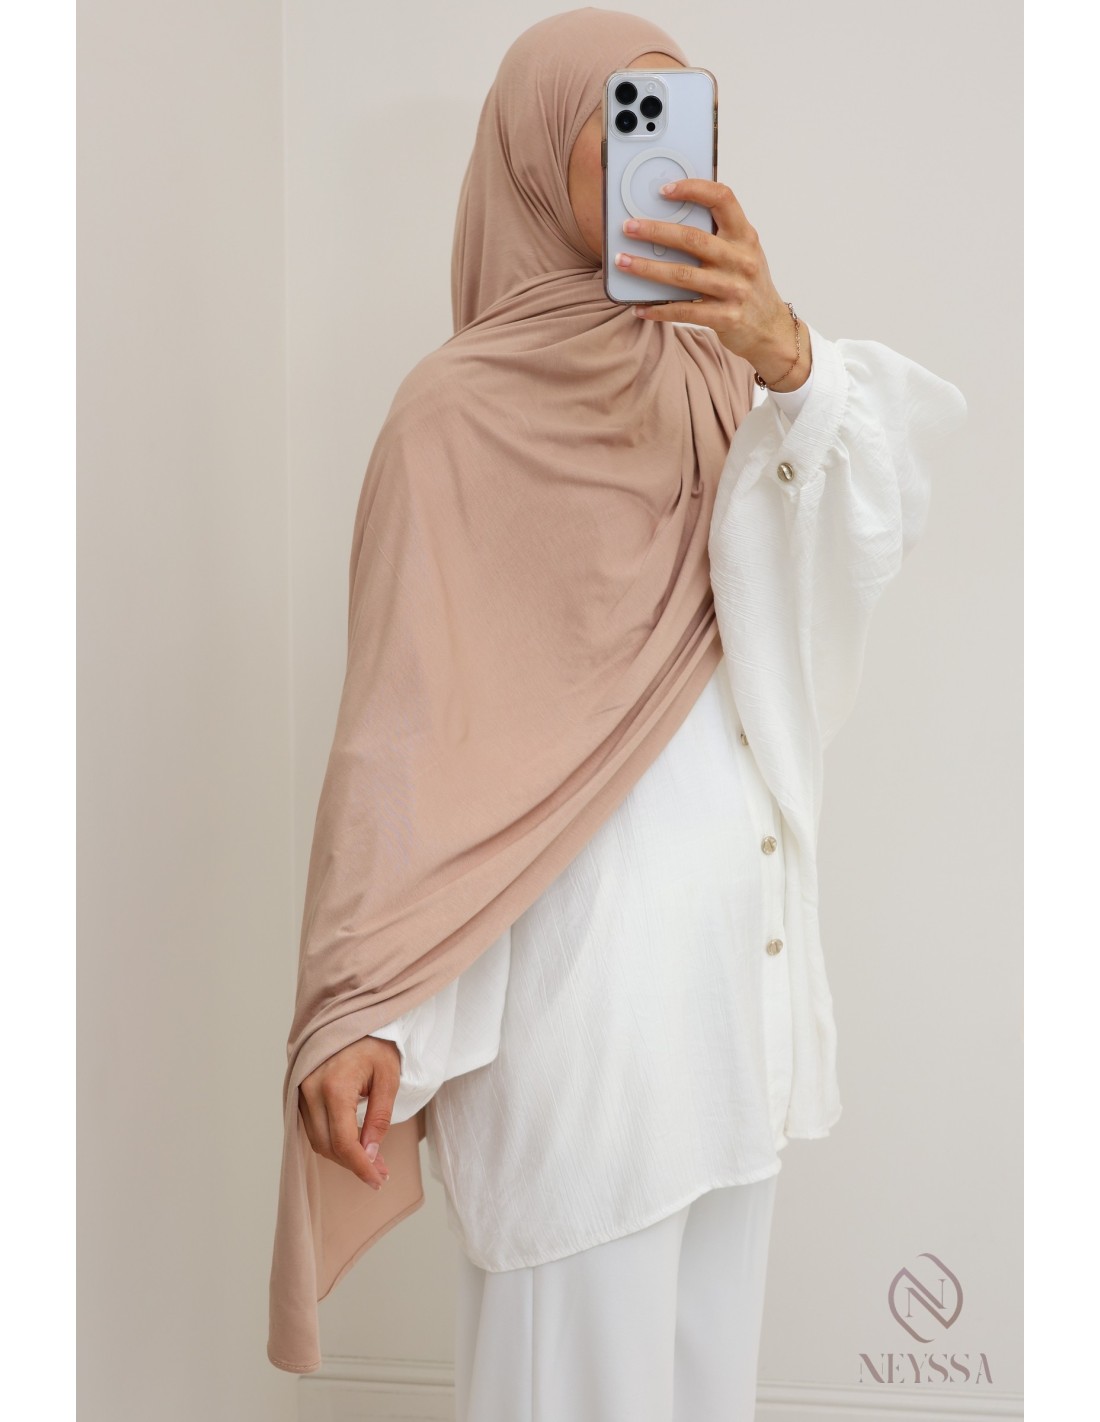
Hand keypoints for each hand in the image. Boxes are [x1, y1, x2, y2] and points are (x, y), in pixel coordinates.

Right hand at [298, 1035, 400, 1189]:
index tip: (377, 1180)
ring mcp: (301, 1091)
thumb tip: (370, 1154)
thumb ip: (379, 1117)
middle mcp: (311, 1090)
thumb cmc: (375, 1043)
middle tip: (380, 1173)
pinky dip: (331, 1142)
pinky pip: (311, 1128)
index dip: (360, 1166)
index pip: (343, 1141)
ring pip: (317, 1140)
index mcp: (334, 1085)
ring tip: (370, 1162)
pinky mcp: (299, 1092)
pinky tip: (352, 1146)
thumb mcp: (388, 1077)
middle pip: (327, 1145)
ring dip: (342, 1156)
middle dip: (354, 1165)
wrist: (352, 1016)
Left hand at [612, 178, 810, 390]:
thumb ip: (718, 235)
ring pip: (682, 275)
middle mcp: (741, 260)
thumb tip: (669, 217)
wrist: (771, 329)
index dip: (693, 189)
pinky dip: (658, 309)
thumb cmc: (748, 284)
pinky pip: (684, 311)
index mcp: (745, 236)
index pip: (722, 199)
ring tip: (622, 262)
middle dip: (655, 231)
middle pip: (692, 238)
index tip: (664, 190)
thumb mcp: (743, 253)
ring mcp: (734, 290)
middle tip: (628, 227)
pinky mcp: (725, 317)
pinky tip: (639, 307)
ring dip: (647, 268)